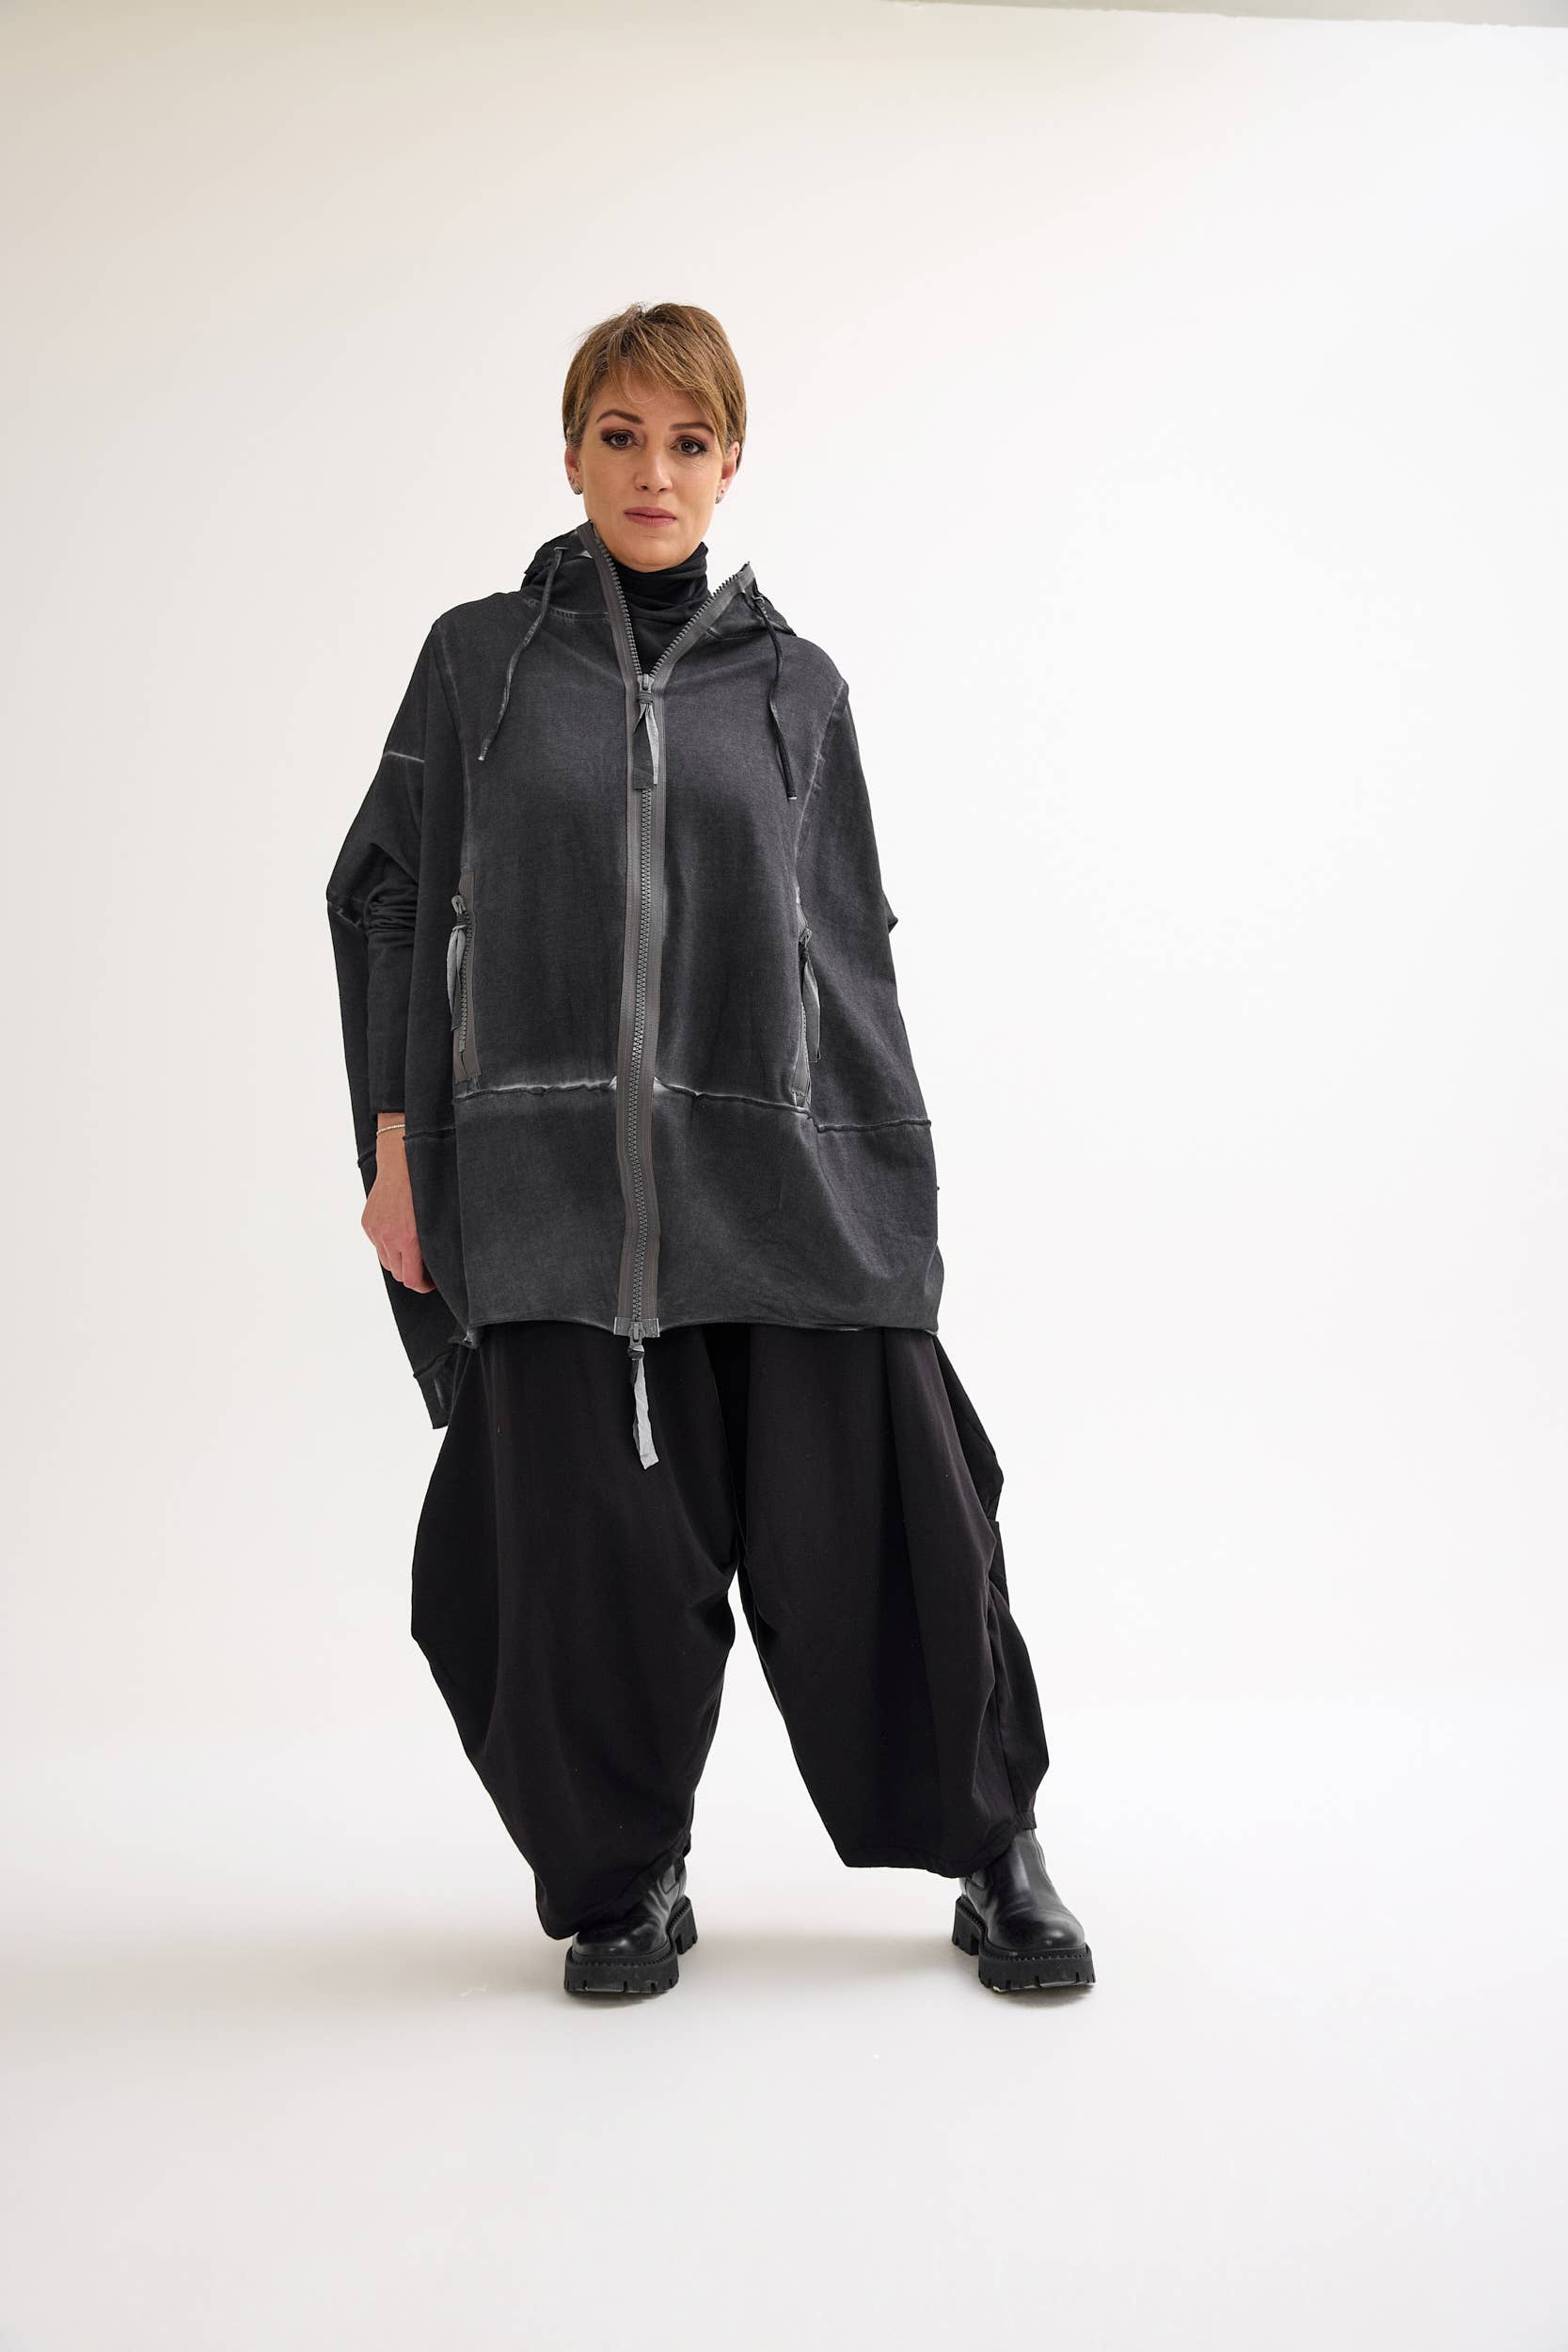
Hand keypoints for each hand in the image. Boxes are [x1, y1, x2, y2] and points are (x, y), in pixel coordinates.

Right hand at [362, 1128, 435, 1291]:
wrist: (402, 1163)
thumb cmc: (426, 1189)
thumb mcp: (435, 1219)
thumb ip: (431, 1245)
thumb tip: (435, 1266)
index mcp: (408, 1239)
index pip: (410, 1280)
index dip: (422, 1286)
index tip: (431, 1283)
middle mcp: (389, 1237)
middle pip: (397, 1274)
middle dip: (411, 1274)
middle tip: (425, 1269)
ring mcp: (376, 1231)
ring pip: (386, 1261)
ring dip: (398, 1261)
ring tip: (412, 1251)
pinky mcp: (367, 1224)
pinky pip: (378, 1245)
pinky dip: (388, 1245)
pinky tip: (399, 1232)